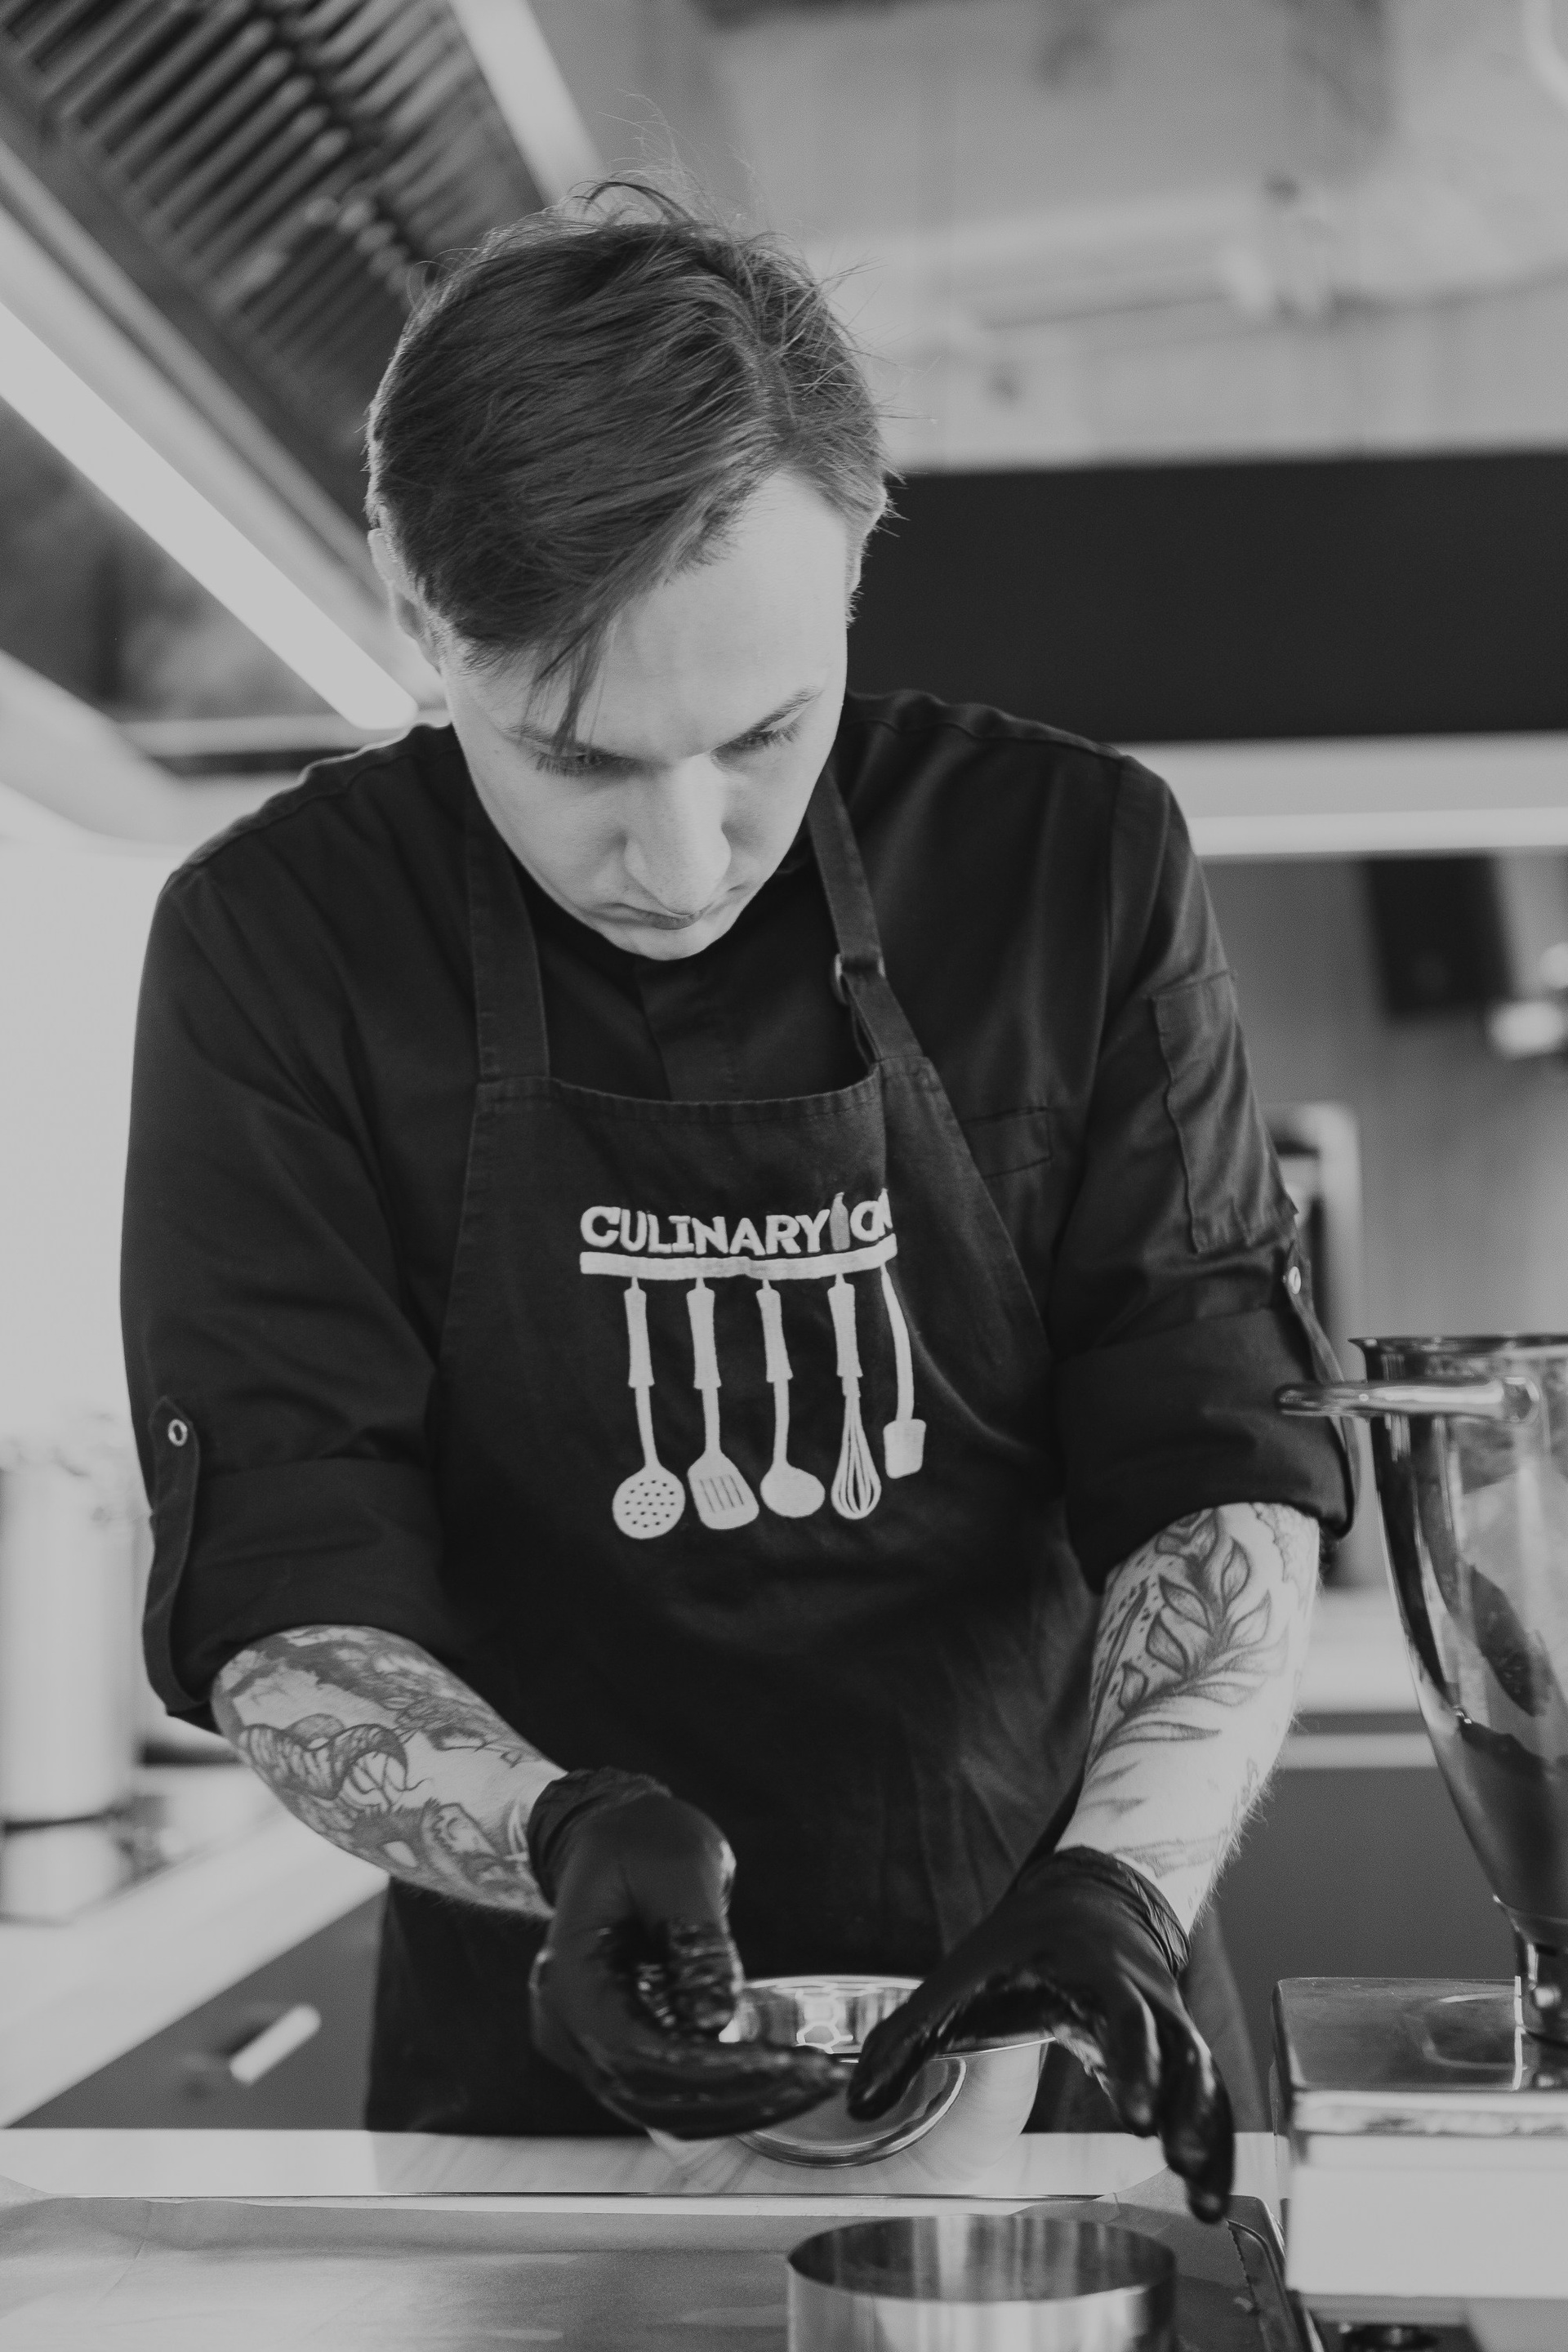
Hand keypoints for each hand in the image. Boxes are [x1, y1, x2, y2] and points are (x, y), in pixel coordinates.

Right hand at [527, 1769, 840, 2137]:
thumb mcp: (679, 1867)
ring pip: (660, 2106)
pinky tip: (778, 2077)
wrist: (615, 1834)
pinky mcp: (617, 2048)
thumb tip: (717, 2021)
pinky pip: (667, 2089)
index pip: (633, 2052)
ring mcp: (586, 2045)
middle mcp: (565, 2028)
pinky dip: (723, 2092)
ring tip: (807, 2082)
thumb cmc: (643, 1839)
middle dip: (735, 2096)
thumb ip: (696, 1940)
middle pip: (648, 2093)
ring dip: (735, 2104)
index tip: (778, 2064)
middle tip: (812, 2079)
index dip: (707, 2071)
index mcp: (569, 1979)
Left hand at [848, 1846, 1233, 2218]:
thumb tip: (859, 2102)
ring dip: (1208, 2132)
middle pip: (1177, 2049)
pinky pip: (1209, 2093)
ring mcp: (1166, 2022)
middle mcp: (1142, 1996)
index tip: (1138, 2114)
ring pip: (1204, 2075)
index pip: (1123, 2015)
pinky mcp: (1176, 2049)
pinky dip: (1216, 2139)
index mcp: (1091, 1973)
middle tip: (1175, 2153)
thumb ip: (907, 2039)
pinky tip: (1210, 2193)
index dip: (1135, 2061)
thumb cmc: (1017, 1948)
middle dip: (1181, 2102)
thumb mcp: (958, 1980)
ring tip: (1205, 2195)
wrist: (1085, 1902)